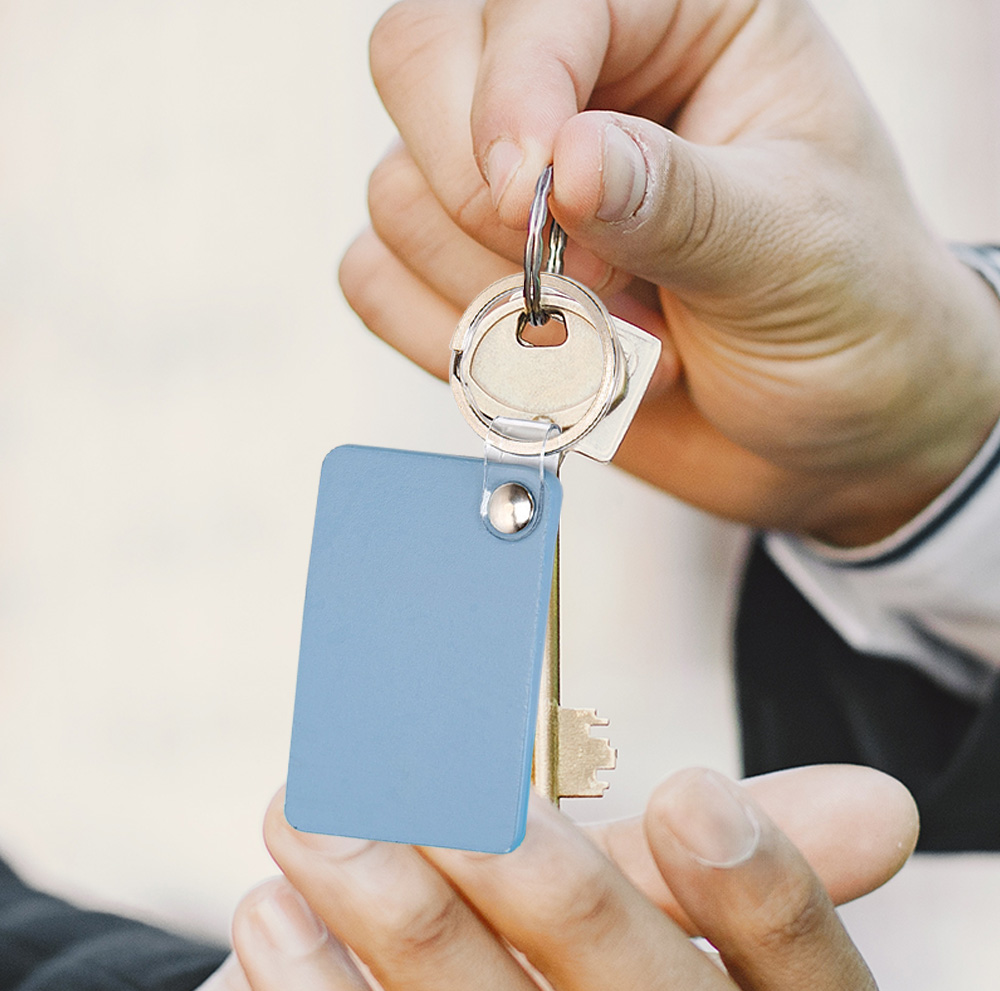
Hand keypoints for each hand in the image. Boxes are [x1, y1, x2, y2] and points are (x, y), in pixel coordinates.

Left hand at [192, 764, 917, 990]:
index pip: (805, 985)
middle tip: (456, 783)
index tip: (689, 793)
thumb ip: (732, 862)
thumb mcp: (670, 917)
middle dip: (547, 887)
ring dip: (396, 915)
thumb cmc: (590, 963)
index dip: (766, 901)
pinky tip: (274, 915)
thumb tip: (883, 807)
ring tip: (316, 812)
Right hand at [340, 0, 999, 544]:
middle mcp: (577, 87)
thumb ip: (676, 198)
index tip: (533, 200)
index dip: (512, 95)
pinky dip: (449, 341)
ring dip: (498, 299)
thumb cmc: (850, 316)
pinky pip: (376, 283)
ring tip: (619, 334)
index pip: (527, 2)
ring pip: (393, 195)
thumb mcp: (795, 246)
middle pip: (415, 63)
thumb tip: (558, 162)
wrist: (832, 430)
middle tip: (590, 279)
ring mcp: (508, 186)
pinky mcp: (468, 277)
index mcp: (676, 21)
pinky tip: (553, 366)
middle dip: (481, 199)